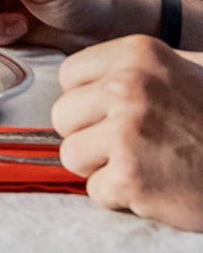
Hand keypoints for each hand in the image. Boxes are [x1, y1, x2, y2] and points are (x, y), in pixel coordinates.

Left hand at [52, 36, 202, 232]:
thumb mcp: (193, 71)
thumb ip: (141, 66)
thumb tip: (87, 73)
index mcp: (138, 54)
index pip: (69, 77)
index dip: (91, 103)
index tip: (124, 115)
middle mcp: (128, 86)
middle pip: (63, 117)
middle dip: (92, 136)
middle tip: (137, 146)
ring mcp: (128, 132)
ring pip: (71, 155)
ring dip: (103, 169)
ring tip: (146, 165)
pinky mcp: (132, 177)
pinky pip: (95, 191)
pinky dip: (123, 198)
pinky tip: (158, 188)